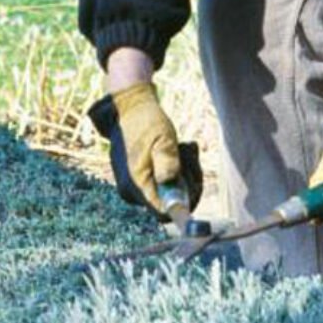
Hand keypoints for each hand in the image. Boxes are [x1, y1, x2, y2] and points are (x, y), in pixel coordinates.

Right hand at [88, 81, 202, 218]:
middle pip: (170, 203)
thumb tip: (169, 183)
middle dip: (187, 182)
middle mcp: (132, 192)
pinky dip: (176, 170)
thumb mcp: (163, 137)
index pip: (164, 212)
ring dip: (184, 173)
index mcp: (137, 184)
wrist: (128, 111)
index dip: (184, 202)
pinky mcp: (138, 181)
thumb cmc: (146, 123)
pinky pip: (163, 185)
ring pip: (169, 193)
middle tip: (191, 154)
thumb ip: (167, 160)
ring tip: (184, 148)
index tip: (194, 180)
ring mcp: (133, 188)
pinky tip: (177, 150)